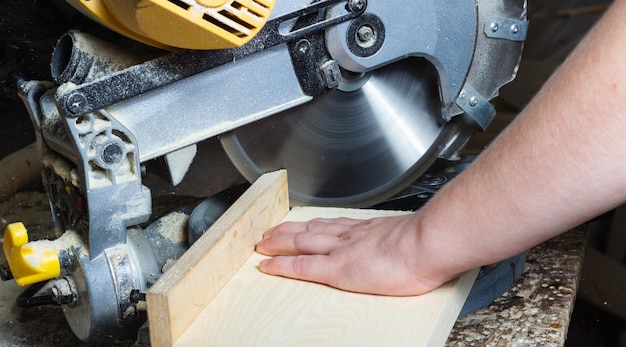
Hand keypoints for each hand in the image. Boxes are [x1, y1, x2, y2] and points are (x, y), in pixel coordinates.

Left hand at [255, 213, 451, 295]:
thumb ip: (402, 240)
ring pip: (300, 243)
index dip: (312, 225)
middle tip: (271, 231)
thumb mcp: (411, 236)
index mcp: (366, 229)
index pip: (331, 225)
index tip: (301, 225)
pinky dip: (282, 265)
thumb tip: (410, 245)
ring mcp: (339, 250)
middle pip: (310, 230)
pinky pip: (301, 266)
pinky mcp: (336, 268)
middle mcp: (348, 236)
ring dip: (279, 243)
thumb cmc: (426, 244)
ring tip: (264, 243)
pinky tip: (268, 266)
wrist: (425, 244)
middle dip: (288, 231)